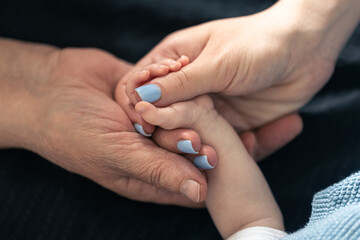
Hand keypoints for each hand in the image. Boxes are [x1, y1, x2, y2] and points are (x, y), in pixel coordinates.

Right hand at [0, 43, 210, 205]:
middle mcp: (151, 148)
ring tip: (178, 100)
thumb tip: (199, 193)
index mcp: (144, 174)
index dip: (202, 172)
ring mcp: (151, 119)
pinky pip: (169, 87)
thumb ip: (158, 170)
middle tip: (192, 132)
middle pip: (188, 146)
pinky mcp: (148, 92)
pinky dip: (166, 77)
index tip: (211, 157)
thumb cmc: (73, 130)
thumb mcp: (116, 154)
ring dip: (181, 105)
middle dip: (191, 136)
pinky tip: (167, 68)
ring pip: (183, 113)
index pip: (185, 180)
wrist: (46, 87)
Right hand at [125, 0, 357, 130]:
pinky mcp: (228, 122)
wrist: (306, 51)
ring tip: (213, 154)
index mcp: (176, 59)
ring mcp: (207, 106)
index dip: (141, 106)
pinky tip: (242, 146)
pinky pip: (217, 142)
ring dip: (198, 146)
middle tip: (191, 142)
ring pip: (187, 133)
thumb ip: (180, 83)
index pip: (142, 86)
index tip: (148, 123)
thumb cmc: (259, 44)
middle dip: (171, 132)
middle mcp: (187, 86)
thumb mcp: (217, 63)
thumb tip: (142, 97)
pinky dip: (223, 151)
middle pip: (163, 115)